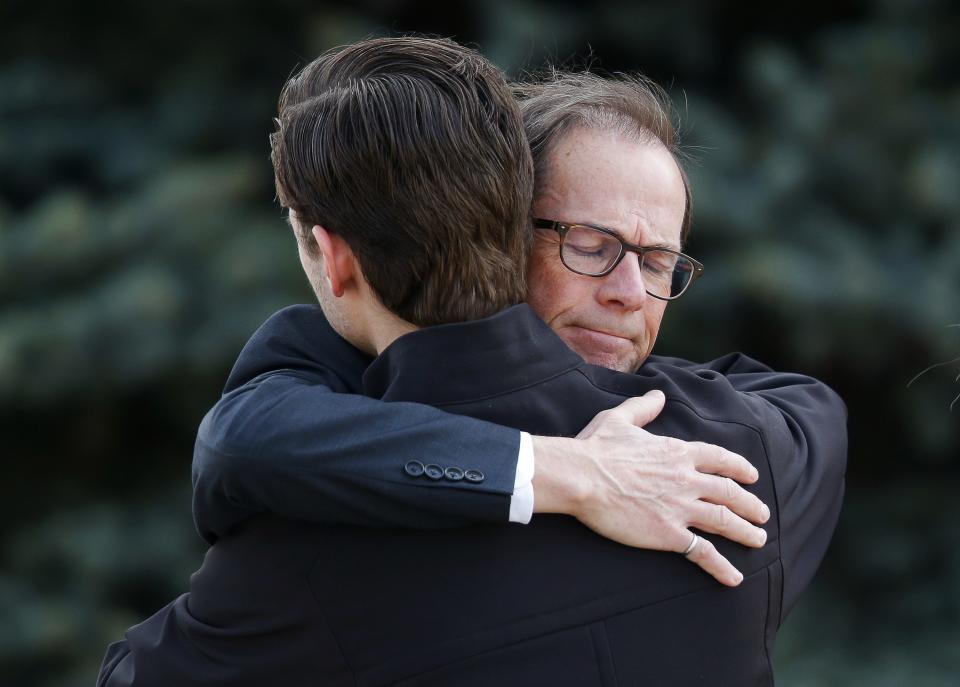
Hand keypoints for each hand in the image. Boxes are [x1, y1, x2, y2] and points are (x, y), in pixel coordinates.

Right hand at [532, 390, 769, 586]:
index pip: (720, 459)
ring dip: (746, 532)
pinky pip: (703, 552)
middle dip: (751, 504)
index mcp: (677, 452)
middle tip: (762, 513)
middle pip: (730, 493)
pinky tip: (734, 578)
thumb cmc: (596, 448)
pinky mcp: (668, 533)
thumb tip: (658, 395)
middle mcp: (686, 479)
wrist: (582, 477)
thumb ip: (643, 408)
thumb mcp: (620, 419)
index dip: (740, 468)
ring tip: (758, 540)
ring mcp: (680, 508)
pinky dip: (721, 566)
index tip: (752, 476)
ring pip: (725, 521)